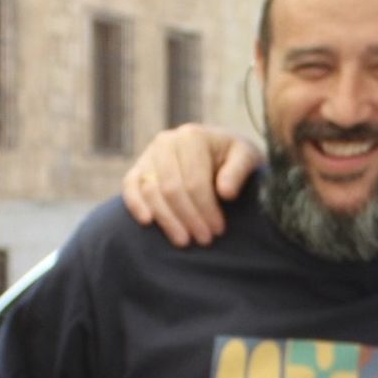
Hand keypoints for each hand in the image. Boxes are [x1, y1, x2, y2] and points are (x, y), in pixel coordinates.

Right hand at [121, 124, 262, 246]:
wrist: (220, 149)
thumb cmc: (234, 156)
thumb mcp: (247, 157)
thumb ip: (238, 171)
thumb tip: (225, 193)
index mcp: (193, 137)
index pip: (195, 180)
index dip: (206, 208)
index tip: (218, 230)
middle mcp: (166, 141)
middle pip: (171, 188)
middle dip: (188, 218)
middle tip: (204, 240)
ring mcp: (149, 154)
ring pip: (151, 191)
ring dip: (166, 219)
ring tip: (183, 241)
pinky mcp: (139, 167)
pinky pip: (130, 186)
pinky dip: (135, 204)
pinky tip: (148, 222)